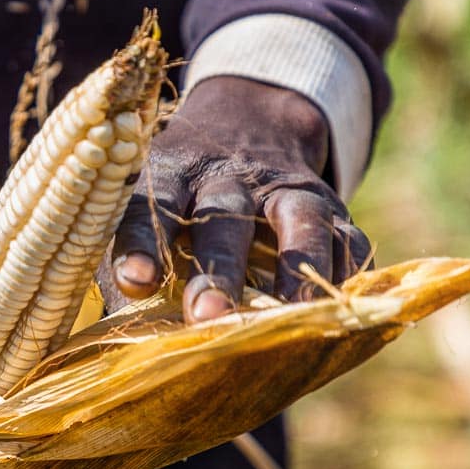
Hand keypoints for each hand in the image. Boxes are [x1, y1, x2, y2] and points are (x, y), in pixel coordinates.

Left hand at [108, 76, 370, 322]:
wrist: (250, 122)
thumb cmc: (180, 200)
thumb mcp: (148, 212)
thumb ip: (129, 270)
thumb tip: (123, 346)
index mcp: (170, 177)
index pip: (150, 206)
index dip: (139, 244)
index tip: (134, 283)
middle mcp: (228, 178)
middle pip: (223, 218)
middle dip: (217, 269)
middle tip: (207, 317)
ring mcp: (285, 189)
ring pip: (297, 221)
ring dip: (294, 271)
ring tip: (289, 315)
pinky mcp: (329, 205)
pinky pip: (346, 238)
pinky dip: (344, 274)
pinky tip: (333, 311)